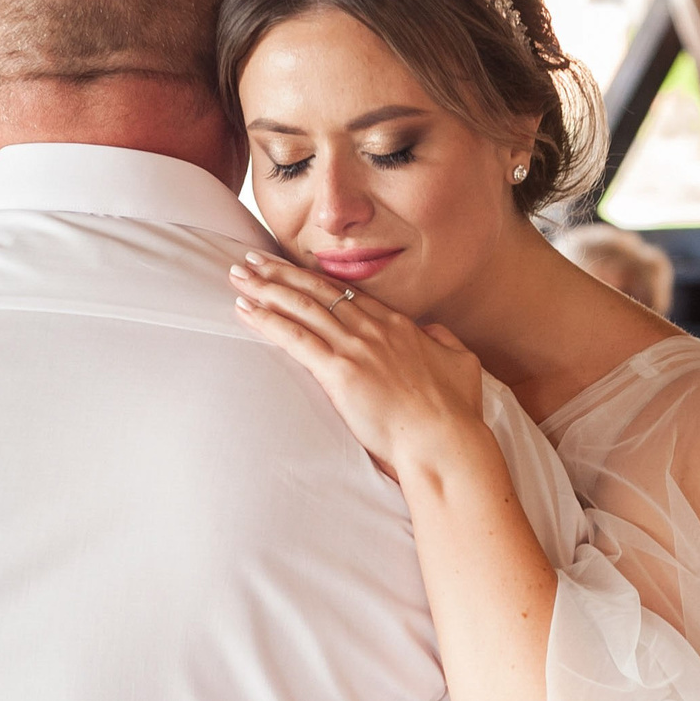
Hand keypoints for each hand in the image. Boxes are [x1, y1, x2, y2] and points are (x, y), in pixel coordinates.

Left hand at [230, 252, 489, 480]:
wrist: (445, 441)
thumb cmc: (456, 412)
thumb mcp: (461, 363)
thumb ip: (444, 340)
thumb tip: (433, 331)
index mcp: (399, 325)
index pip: (347, 294)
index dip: (315, 280)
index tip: (293, 270)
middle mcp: (373, 329)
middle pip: (317, 291)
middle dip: (280, 272)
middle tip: (251, 260)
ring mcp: (356, 348)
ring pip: (301, 307)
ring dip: (266, 288)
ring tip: (238, 276)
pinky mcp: (340, 372)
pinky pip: (296, 338)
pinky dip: (268, 321)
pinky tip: (246, 309)